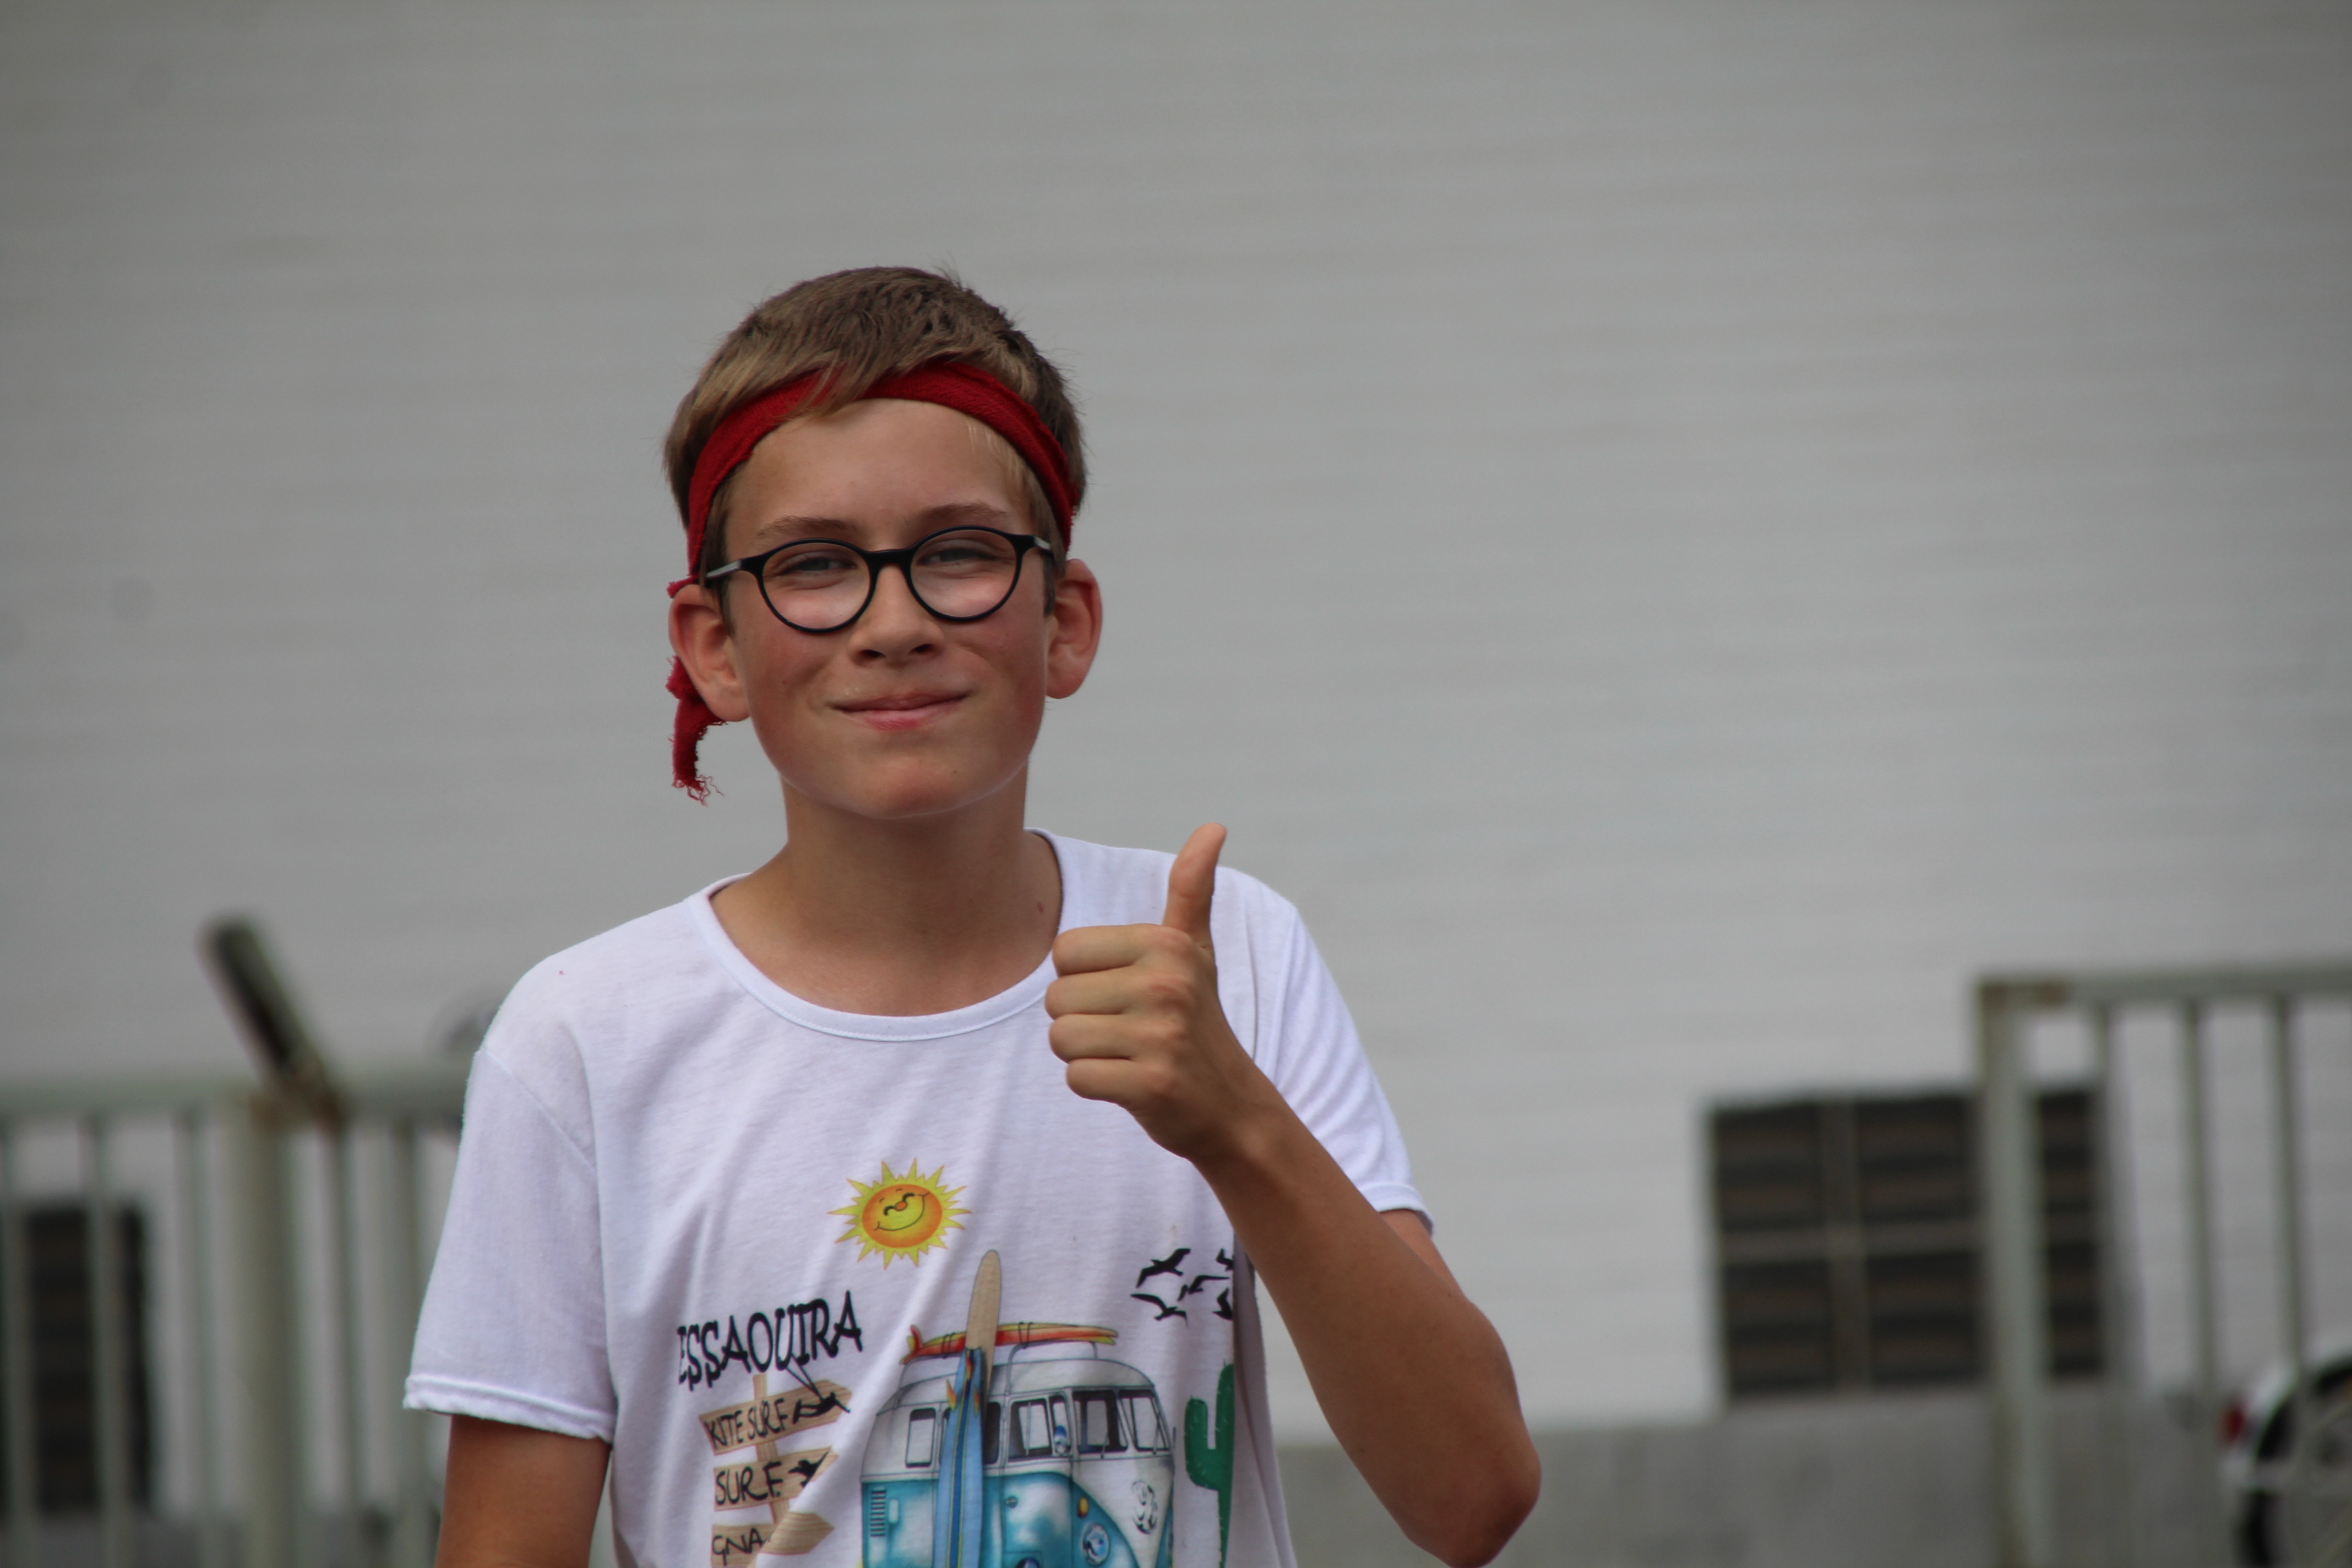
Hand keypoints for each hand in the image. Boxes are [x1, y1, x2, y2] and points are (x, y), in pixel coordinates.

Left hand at [1045, 824, 1276, 1162]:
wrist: (1231, 1105)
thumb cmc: (1197, 1019)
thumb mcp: (1196, 951)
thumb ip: (1191, 889)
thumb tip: (1213, 826)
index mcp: (1166, 944)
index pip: (1063, 952)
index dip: (1082, 979)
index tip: (1125, 995)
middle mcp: (1166, 983)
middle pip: (1056, 998)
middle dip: (1081, 1020)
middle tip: (1128, 1032)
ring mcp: (1161, 1035)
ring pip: (1061, 1038)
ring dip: (1085, 1054)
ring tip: (1128, 1055)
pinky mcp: (1151, 1084)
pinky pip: (1076, 1078)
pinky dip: (1095, 1086)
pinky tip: (1131, 1083)